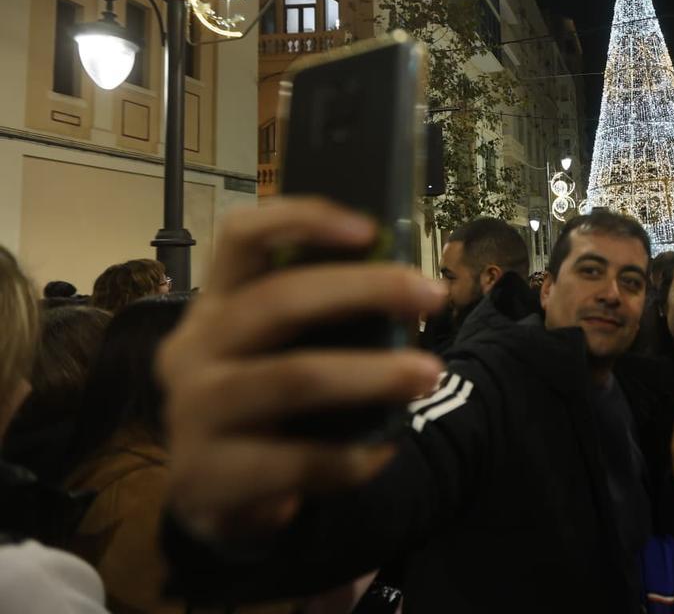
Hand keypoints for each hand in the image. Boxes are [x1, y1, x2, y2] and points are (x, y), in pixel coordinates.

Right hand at [157, 197, 447, 544]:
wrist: (212, 499)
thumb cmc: (264, 406)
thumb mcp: (277, 353)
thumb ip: (321, 321)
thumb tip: (407, 291)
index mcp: (214, 305)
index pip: (241, 238)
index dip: (302, 221)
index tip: (369, 228)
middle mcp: (193, 349)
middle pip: (277, 300)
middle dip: (365, 290)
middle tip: (433, 295)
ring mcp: (192, 412)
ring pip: (293, 378)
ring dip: (372, 373)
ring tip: (427, 374)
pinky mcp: (204, 476)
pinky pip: (294, 461)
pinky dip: (349, 457)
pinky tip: (382, 454)